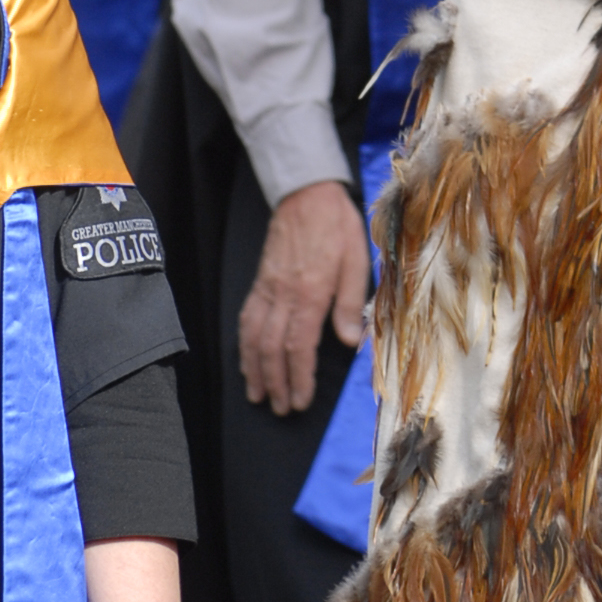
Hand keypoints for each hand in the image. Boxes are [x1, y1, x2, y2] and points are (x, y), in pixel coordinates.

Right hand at [238, 178, 368, 413]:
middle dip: (276, 382)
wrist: (307, 193)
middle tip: (281, 408)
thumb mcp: (357, 259)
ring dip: (255, 370)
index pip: (299, 346)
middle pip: (272, 349)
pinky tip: (248, 358)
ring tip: (259, 395)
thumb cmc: (337, 225)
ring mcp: (267, 289)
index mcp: (310, 292)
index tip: (300, 400)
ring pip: (253, 337)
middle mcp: (283, 295)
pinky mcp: (260, 282)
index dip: (298, 377)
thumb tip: (350, 341)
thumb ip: (351, 302)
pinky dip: (244, 345)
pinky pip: (246, 319)